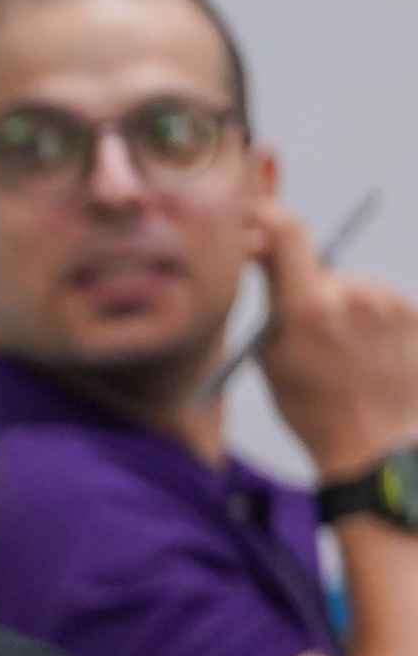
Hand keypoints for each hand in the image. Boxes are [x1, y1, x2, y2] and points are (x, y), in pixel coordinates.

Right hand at [250, 196, 417, 476]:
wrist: (374, 443)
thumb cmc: (314, 406)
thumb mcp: (270, 355)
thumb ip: (272, 299)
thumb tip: (266, 251)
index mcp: (306, 307)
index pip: (285, 230)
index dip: (265, 213)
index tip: (254, 212)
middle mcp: (352, 295)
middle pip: (320, 270)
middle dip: (309, 290)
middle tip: (309, 335)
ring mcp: (388, 303)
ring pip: (352, 287)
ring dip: (343, 308)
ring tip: (342, 354)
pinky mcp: (413, 313)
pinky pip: (381, 303)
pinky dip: (371, 321)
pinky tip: (367, 355)